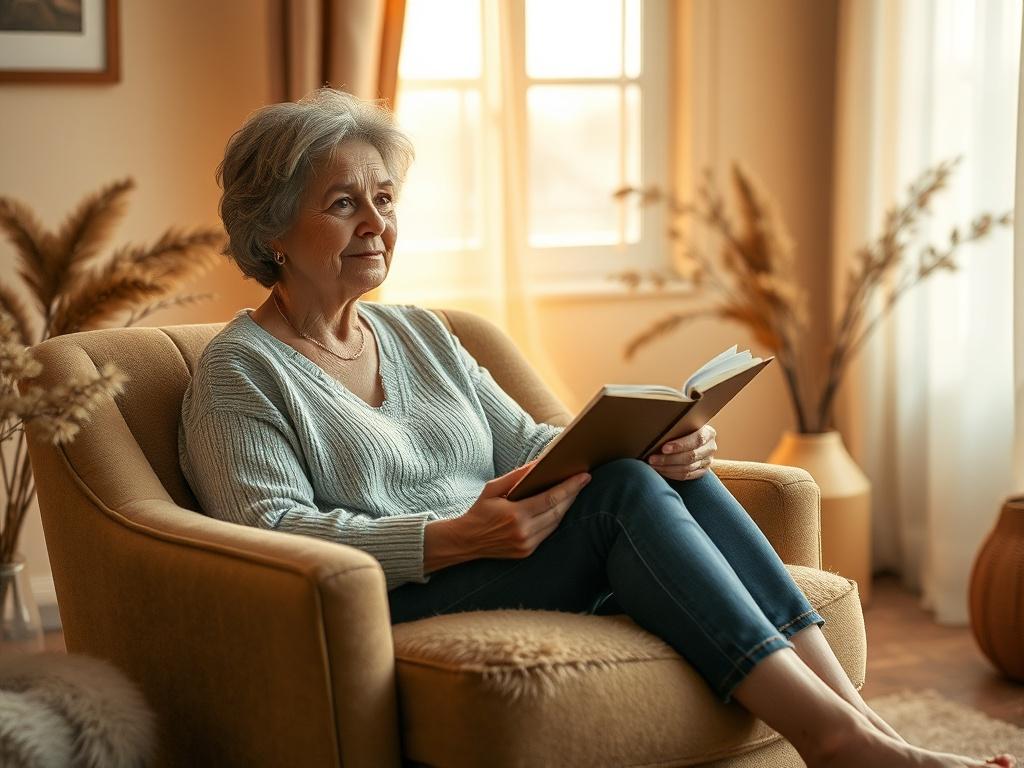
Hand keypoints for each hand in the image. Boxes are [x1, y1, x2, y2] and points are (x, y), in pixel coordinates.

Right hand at [423, 462, 590, 571]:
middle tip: (585, 480)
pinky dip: (555, 518)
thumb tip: (540, 463)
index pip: (551, 499)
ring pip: (556, 523)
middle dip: (573, 494)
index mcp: (515, 515)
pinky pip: (548, 532)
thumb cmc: (479, 510)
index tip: (584, 476)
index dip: (570, 487)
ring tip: (575, 491)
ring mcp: (527, 545)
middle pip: (558, 511)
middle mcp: (524, 532)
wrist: (465, 541)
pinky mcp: (527, 552)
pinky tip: (560, 507)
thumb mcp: (493, 488)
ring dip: (567, 507)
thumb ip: (517, 476)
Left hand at [647, 424, 716, 480]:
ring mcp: (707, 461)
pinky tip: (661, 470)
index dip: (679, 445)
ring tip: (653, 465)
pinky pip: (686, 476)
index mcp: (708, 433)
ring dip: (667, 468)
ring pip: (687, 468)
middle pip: (690, 456)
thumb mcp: (684, 424)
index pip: (696, 440)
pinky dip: (672, 474)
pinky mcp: (702, 471)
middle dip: (669, 459)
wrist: (691, 438)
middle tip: (652, 459)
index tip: (664, 448)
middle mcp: (710, 447)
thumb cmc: (683, 428)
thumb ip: (677, 427)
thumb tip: (658, 431)